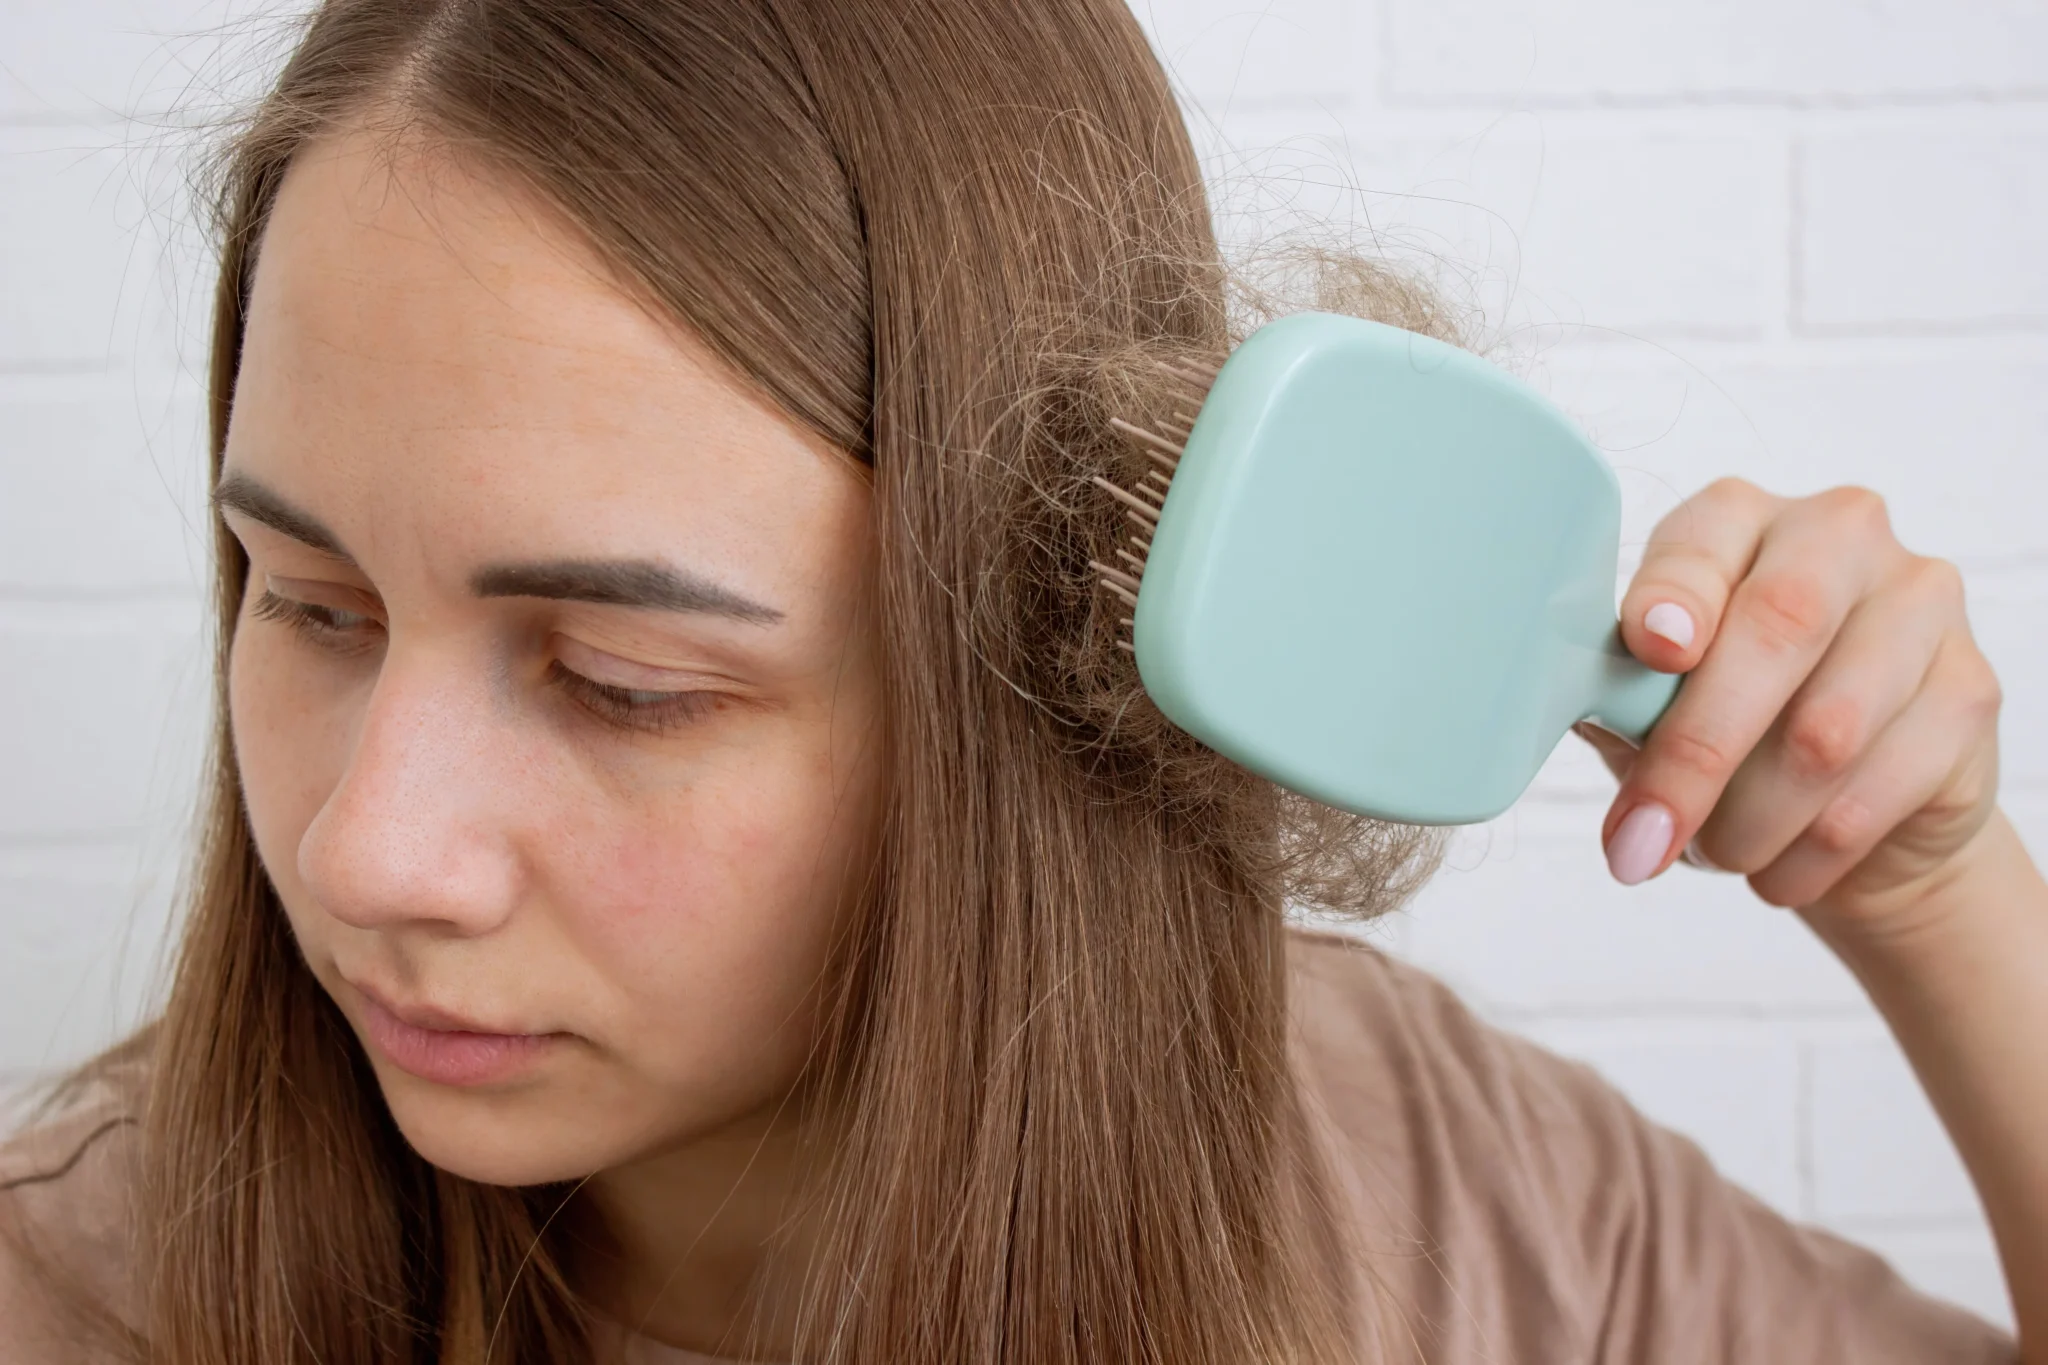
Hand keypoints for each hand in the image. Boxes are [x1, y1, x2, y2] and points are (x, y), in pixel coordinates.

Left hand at [1576, 478, 2002, 941]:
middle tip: (1639, 844)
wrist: (1855, 814)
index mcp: (1735, 520)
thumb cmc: (1725, 735)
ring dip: (1750, 821)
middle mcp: (1837, 535)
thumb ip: (1615, 693)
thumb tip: (1543, 704)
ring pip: (1826, 730)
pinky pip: (1880, 787)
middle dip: (1695, 755)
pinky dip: (1811, 852)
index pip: (1702, 541)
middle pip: (1776, 631)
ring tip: (1716, 854)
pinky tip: (1780, 869)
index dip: (1676, 594)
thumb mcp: (1649, 707)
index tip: (1652, 648)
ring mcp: (1918, 603)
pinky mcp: (1972, 686)